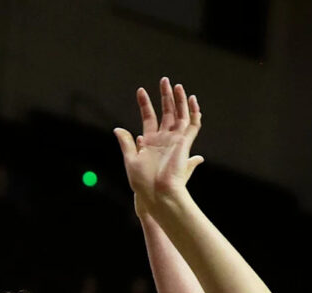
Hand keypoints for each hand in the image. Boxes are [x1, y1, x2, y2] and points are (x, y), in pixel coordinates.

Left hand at [114, 77, 202, 218]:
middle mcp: (164, 140)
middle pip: (166, 113)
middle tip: (164, 80)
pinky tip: (192, 100)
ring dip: (179, 100)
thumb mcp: (130, 161)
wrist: (158, 194)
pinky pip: (192, 125)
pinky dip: (193, 112)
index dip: (145, 104)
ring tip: (176, 85)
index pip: (148, 117)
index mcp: (150, 142)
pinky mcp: (185, 144)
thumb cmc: (143, 183)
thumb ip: (126, 143)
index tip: (140, 91)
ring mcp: (176, 141)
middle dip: (165, 97)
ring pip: (180, 115)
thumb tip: (117, 129)